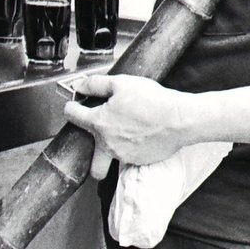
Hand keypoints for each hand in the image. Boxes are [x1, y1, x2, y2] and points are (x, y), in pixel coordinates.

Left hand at [63, 75, 187, 179]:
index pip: (73, 116)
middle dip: (91, 159)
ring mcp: (125, 156)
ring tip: (125, 134)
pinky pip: (131, 158)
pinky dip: (132, 149)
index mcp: (99, 123)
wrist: (179, 119)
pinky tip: (140, 135)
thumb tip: (79, 86)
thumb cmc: (151, 101)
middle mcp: (108, 145)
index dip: (71, 108)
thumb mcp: (121, 83)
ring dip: (114, 150)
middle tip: (97, 143)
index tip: (74, 106)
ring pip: (113, 160)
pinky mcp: (141, 161)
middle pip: (93, 165)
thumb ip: (95, 85)